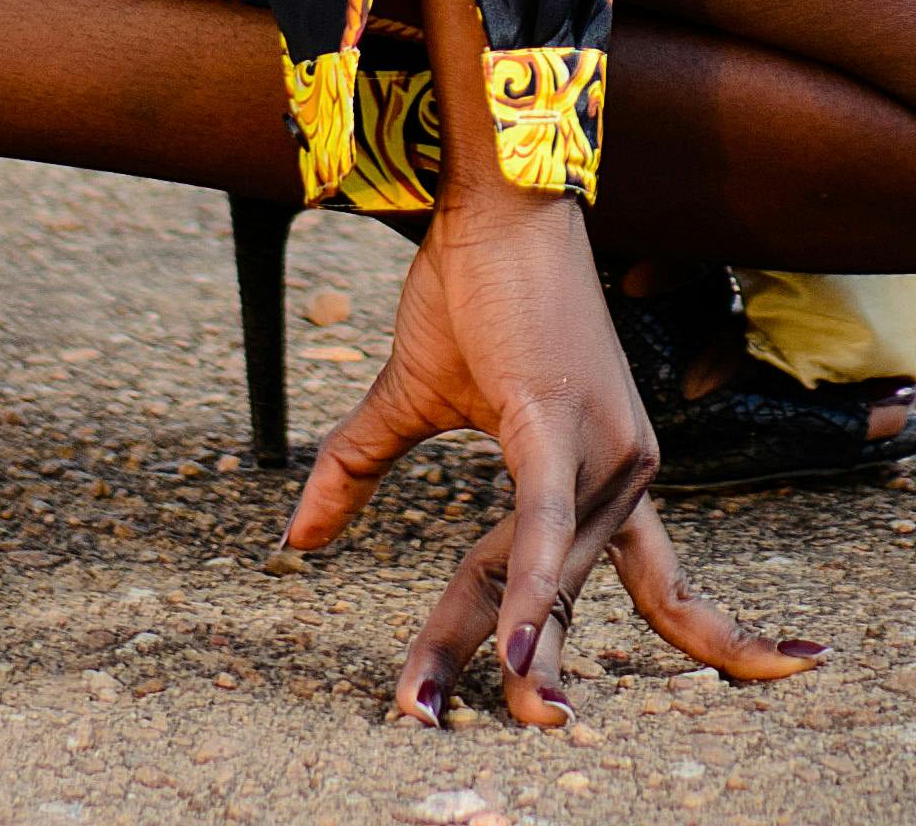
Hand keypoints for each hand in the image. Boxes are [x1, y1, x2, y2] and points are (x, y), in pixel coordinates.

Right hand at [280, 178, 648, 724]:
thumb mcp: (412, 396)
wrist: (491, 196)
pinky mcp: (560, 418)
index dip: (521, 653)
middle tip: (423, 720)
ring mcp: (602, 445)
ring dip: (499, 645)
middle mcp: (623, 469)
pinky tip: (520, 644)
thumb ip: (360, 467)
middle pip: (556, 597)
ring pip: (549, 577)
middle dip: (502, 671)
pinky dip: (535, 584)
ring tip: (452, 708)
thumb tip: (292, 540)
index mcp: (601, 474)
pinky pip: (547, 520)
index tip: (434, 702)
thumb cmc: (473, 284)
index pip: (559, 587)